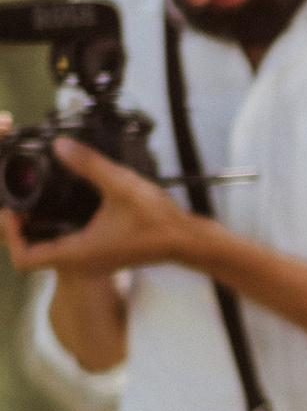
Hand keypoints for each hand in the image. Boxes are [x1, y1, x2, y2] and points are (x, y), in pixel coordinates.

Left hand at [0, 134, 187, 282]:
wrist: (185, 240)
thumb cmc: (157, 223)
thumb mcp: (120, 184)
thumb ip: (88, 163)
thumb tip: (61, 146)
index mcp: (77, 253)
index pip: (24, 258)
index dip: (10, 235)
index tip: (13, 211)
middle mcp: (80, 263)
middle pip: (30, 257)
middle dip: (18, 232)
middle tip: (18, 206)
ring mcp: (90, 263)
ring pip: (47, 255)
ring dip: (36, 234)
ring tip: (35, 207)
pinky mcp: (99, 258)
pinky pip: (64, 251)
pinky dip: (54, 235)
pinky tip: (62, 214)